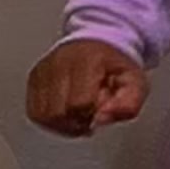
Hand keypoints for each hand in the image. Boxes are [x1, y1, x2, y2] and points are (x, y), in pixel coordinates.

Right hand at [26, 40, 148, 137]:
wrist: (97, 44)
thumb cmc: (114, 66)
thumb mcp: (135, 83)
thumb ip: (128, 104)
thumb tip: (102, 119)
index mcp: (86, 61)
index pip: (78, 104)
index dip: (91, 115)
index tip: (100, 109)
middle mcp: (59, 63)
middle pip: (57, 113)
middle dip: (76, 122)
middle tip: (89, 114)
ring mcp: (43, 70)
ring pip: (43, 116)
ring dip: (62, 124)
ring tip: (77, 114)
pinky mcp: (34, 78)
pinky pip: (35, 112)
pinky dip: (50, 120)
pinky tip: (65, 113)